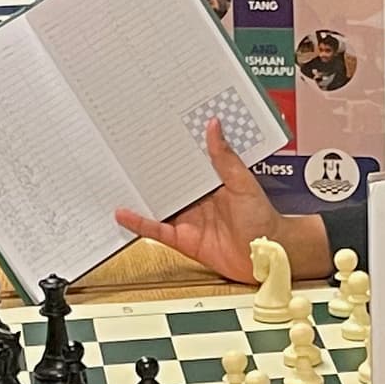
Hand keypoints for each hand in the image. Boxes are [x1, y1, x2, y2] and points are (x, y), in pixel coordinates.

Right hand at [117, 123, 325, 284]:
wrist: (266, 256)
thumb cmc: (263, 221)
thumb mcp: (243, 183)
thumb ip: (224, 158)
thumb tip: (214, 127)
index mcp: (211, 181)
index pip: (187, 162)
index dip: (173, 148)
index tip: (156, 131)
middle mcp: (197, 199)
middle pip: (168, 182)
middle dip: (150, 169)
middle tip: (126, 152)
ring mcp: (188, 219)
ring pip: (159, 204)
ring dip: (141, 195)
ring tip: (118, 179)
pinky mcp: (182, 239)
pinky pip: (157, 229)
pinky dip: (139, 223)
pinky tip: (123, 214)